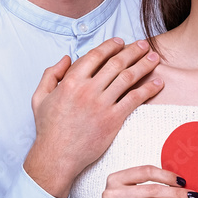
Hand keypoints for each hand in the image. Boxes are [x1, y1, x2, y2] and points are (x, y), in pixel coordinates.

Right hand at [25, 39, 163, 197]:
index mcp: (71, 81)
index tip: (121, 42)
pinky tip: (158, 84)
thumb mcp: (40, 97)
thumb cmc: (48, 129)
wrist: (57, 156)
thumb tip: (66, 57)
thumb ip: (51, 74)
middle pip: (115, 63)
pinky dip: (148, 90)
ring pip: (127, 78)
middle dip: (132, 51)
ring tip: (154, 59)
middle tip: (144, 45)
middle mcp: (88, 90)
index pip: (95, 56)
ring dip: (143, 66)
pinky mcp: (113, 120)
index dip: (110, 46)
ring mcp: (101, 105)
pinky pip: (134, 100)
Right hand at [93, 165, 194, 197]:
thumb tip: (178, 184)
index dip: (166, 175)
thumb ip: (145, 186)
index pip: (145, 171)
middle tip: (192, 196)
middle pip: (151, 190)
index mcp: (115, 179)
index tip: (183, 181)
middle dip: (176, 193)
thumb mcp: (127, 193)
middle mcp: (112, 193)